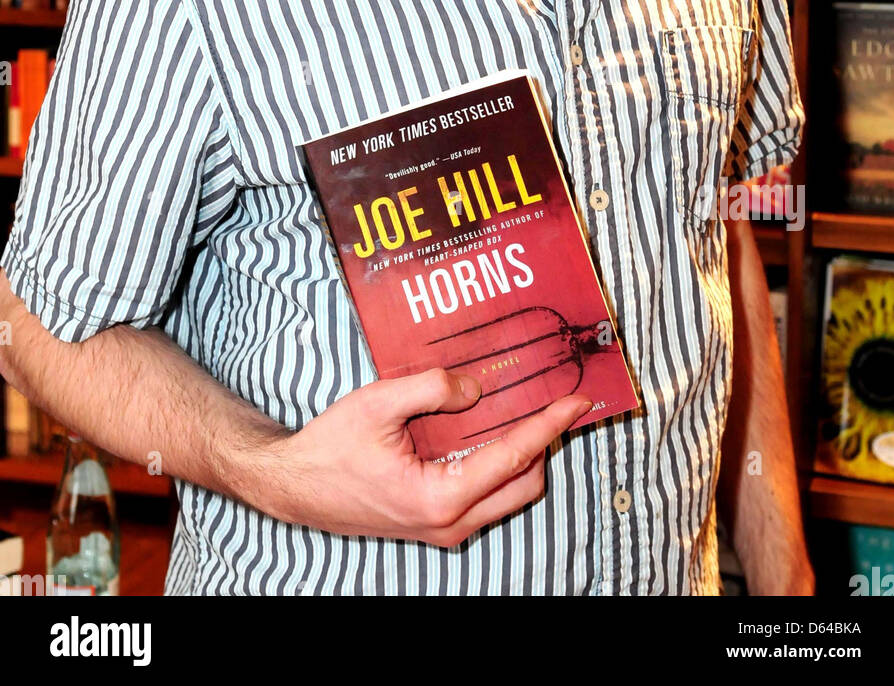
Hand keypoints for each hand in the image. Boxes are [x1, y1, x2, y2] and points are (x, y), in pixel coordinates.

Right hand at [248, 367, 592, 547]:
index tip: (577, 403)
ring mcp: (443, 527)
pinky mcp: (435, 520)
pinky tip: (492, 427)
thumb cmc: (331, 447)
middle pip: (524, 483)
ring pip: (507, 491)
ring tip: (529, 409)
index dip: (549, 426)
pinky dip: (498, 462)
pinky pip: (485, 492)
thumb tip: (476, 389)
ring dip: (523, 453)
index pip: (514, 458)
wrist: (295, 485)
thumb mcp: (378, 403)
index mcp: (441, 497)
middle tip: (555, 401)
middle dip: (545, 442)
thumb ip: (431, 388)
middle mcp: (450, 522)